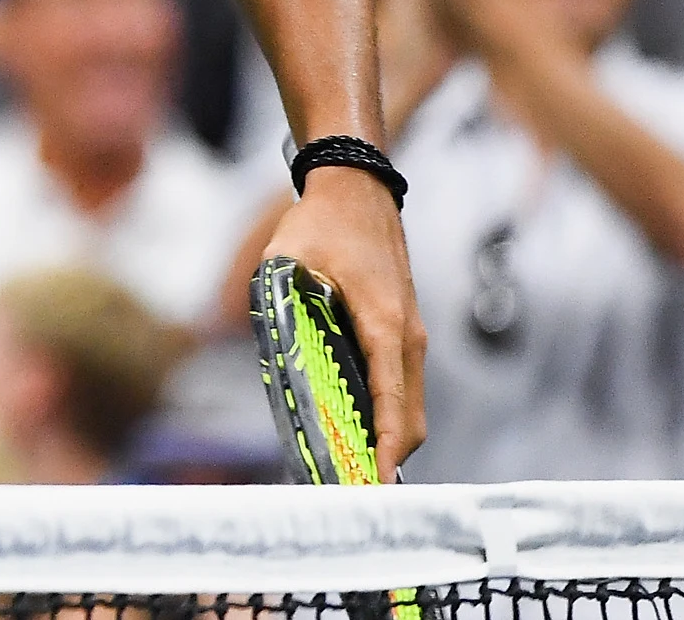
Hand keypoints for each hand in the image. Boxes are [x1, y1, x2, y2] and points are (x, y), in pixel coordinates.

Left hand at [263, 168, 427, 473]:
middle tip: (352, 493)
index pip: (393, 403)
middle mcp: (406, 336)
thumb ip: (280, 310)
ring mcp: (409, 334)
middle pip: (410, 418)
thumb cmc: (321, 224)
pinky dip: (387, 415)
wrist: (358, 190)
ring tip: (351, 473)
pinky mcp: (402, 330)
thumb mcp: (286, 263)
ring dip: (387, 440)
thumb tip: (273, 357)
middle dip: (386, 458)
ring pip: (410, 406)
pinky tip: (355, 430)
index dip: (384, 449)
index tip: (375, 484)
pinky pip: (401, 386)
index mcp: (384, 325)